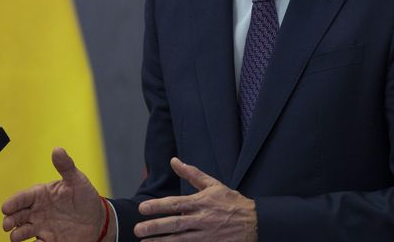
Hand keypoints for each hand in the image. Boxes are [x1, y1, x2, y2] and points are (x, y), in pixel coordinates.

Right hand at [1, 148, 110, 241]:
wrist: (97, 220)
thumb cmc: (84, 197)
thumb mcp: (77, 180)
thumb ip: (66, 166)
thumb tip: (57, 149)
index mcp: (41, 195)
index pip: (23, 197)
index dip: (13, 202)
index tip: (6, 208)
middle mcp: (37, 211)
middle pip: (17, 216)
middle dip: (10, 220)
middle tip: (7, 225)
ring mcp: (42, 227)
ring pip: (23, 232)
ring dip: (17, 234)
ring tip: (15, 236)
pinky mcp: (49, 241)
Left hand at [135, 158, 256, 240]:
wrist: (255, 223)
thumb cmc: (232, 202)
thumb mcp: (213, 185)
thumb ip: (192, 174)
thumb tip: (174, 161)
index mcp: (201, 202)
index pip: (175, 204)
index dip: (158, 206)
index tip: (142, 209)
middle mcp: (202, 219)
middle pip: (175, 224)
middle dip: (155, 227)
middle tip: (138, 229)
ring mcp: (206, 235)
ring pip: (180, 240)